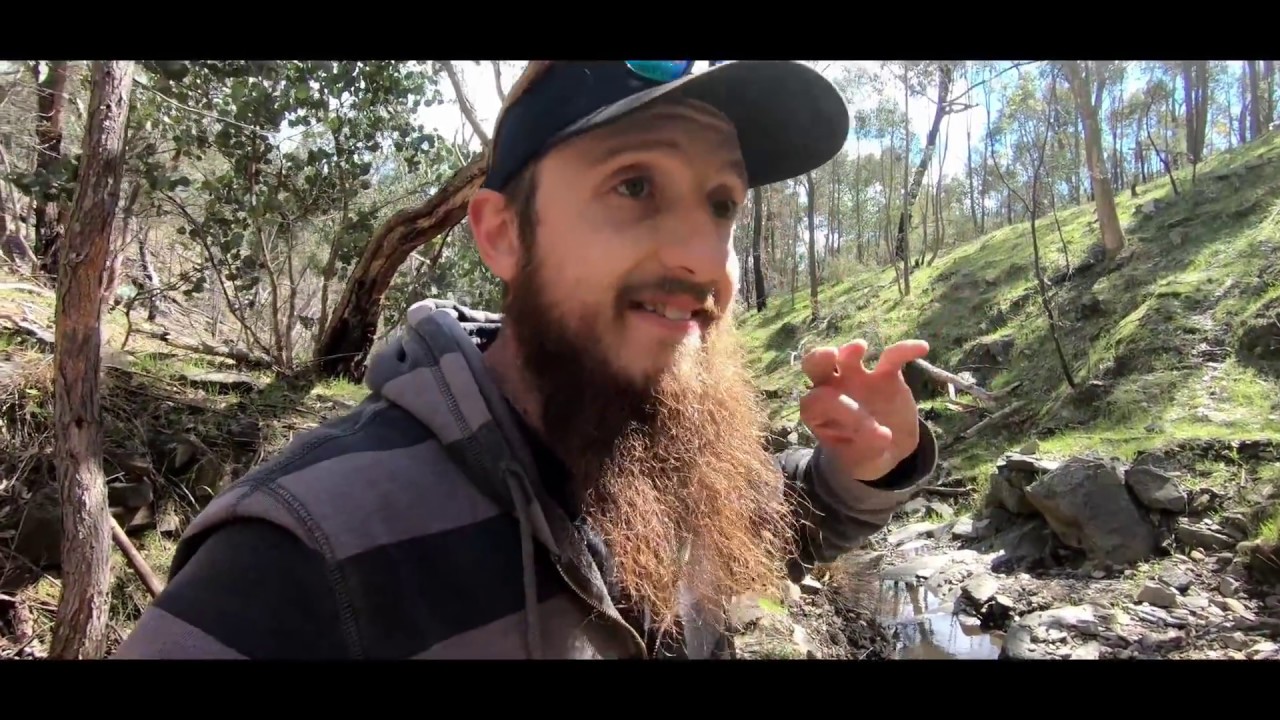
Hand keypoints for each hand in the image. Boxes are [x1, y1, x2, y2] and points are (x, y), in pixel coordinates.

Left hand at [798, 339, 929, 481]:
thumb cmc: (865, 455)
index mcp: (819, 412)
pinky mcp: (884, 374)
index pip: (818, 402)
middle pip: (815, 366)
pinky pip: (891, 357)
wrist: (888, 449)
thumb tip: (884, 435)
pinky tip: (920, 348)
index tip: (869, 429)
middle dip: (818, 358)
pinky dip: (904, 350)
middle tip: (830, 355)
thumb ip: (869, 449)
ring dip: (851, 350)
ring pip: (847, 355)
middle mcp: (833, 389)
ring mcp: (858, 378)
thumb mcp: (864, 462)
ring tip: (860, 348)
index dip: (838, 410)